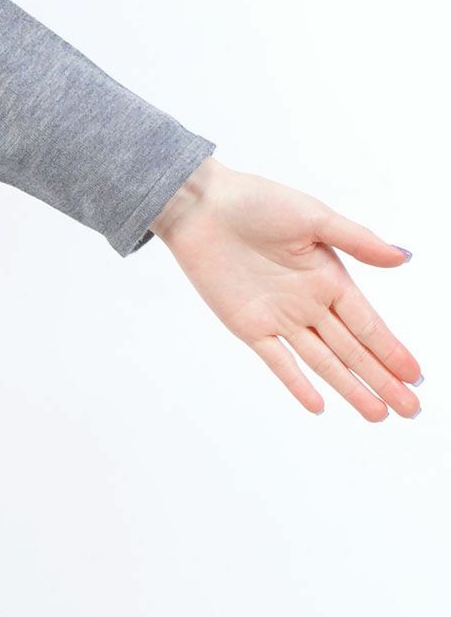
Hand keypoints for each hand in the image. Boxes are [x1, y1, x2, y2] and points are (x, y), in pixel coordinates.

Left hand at [147, 156, 422, 420]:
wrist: (200, 206)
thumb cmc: (256, 202)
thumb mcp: (313, 216)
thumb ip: (357, 240)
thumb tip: (403, 256)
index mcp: (329, 276)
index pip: (368, 323)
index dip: (392, 350)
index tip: (416, 376)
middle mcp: (308, 302)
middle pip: (352, 350)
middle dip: (382, 379)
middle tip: (411, 410)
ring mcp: (279, 317)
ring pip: (323, 362)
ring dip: (350, 388)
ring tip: (378, 415)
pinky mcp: (248, 325)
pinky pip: (278, 361)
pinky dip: (297, 384)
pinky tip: (320, 405)